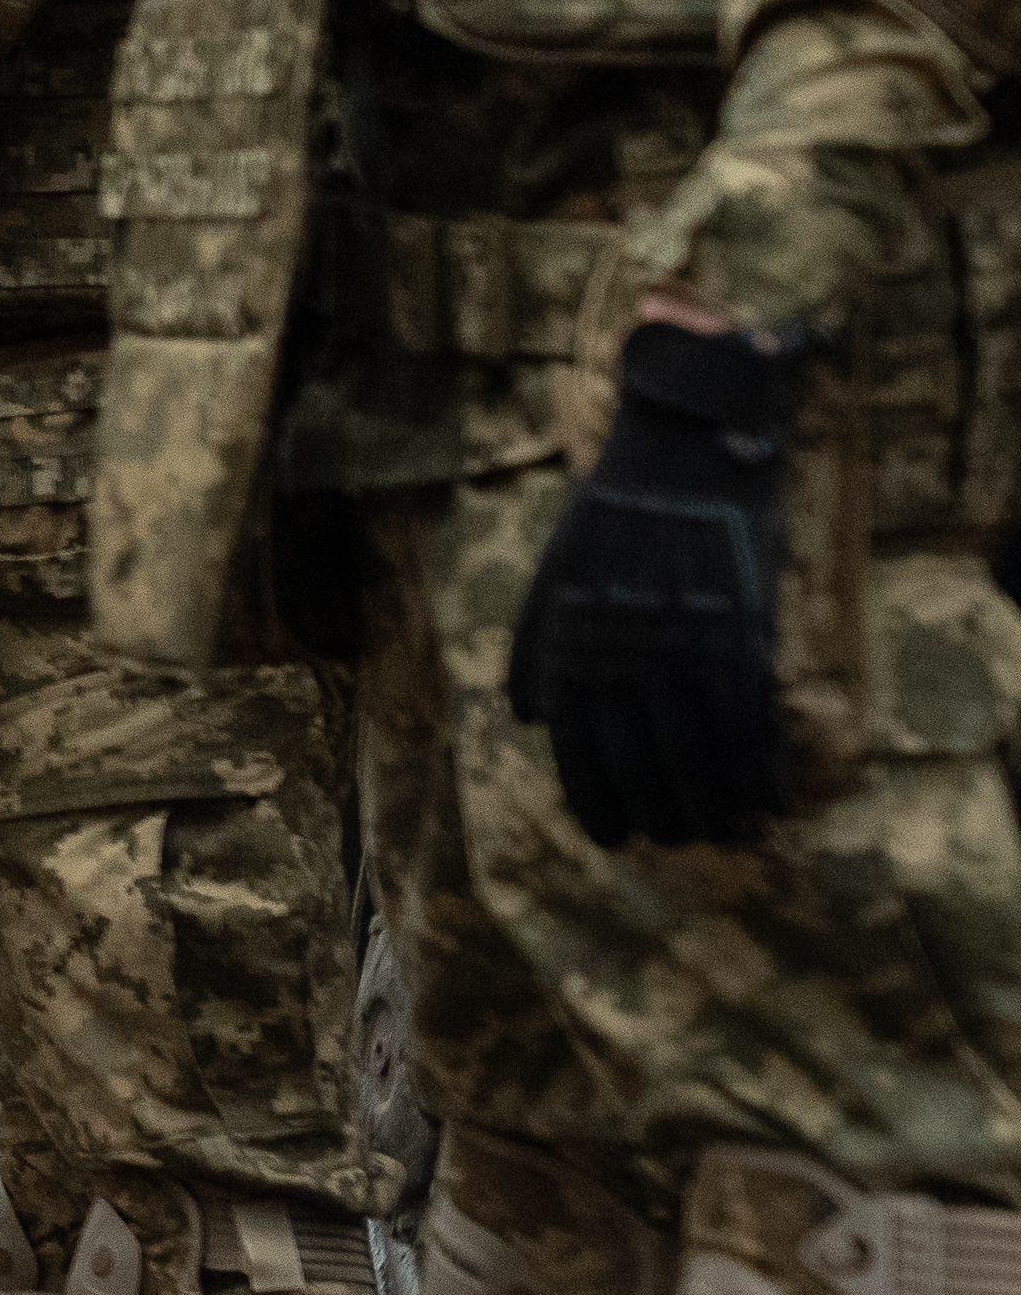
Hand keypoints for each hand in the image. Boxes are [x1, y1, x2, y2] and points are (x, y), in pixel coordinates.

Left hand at [504, 320, 809, 848]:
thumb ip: (536, 649)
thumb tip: (530, 721)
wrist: (681, 454)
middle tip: (673, 839)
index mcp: (573, 643)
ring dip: (710, 801)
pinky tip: (764, 799)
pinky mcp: (744, 631)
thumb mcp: (552, 576)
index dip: (596, 799)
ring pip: (699, 747)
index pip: (578, 745)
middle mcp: (626, 652)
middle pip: (642, 757)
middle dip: (658, 809)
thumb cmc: (611, 517)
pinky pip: (749, 717)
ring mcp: (688, 644)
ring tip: (719, 834)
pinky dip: (757, 766)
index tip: (613, 837)